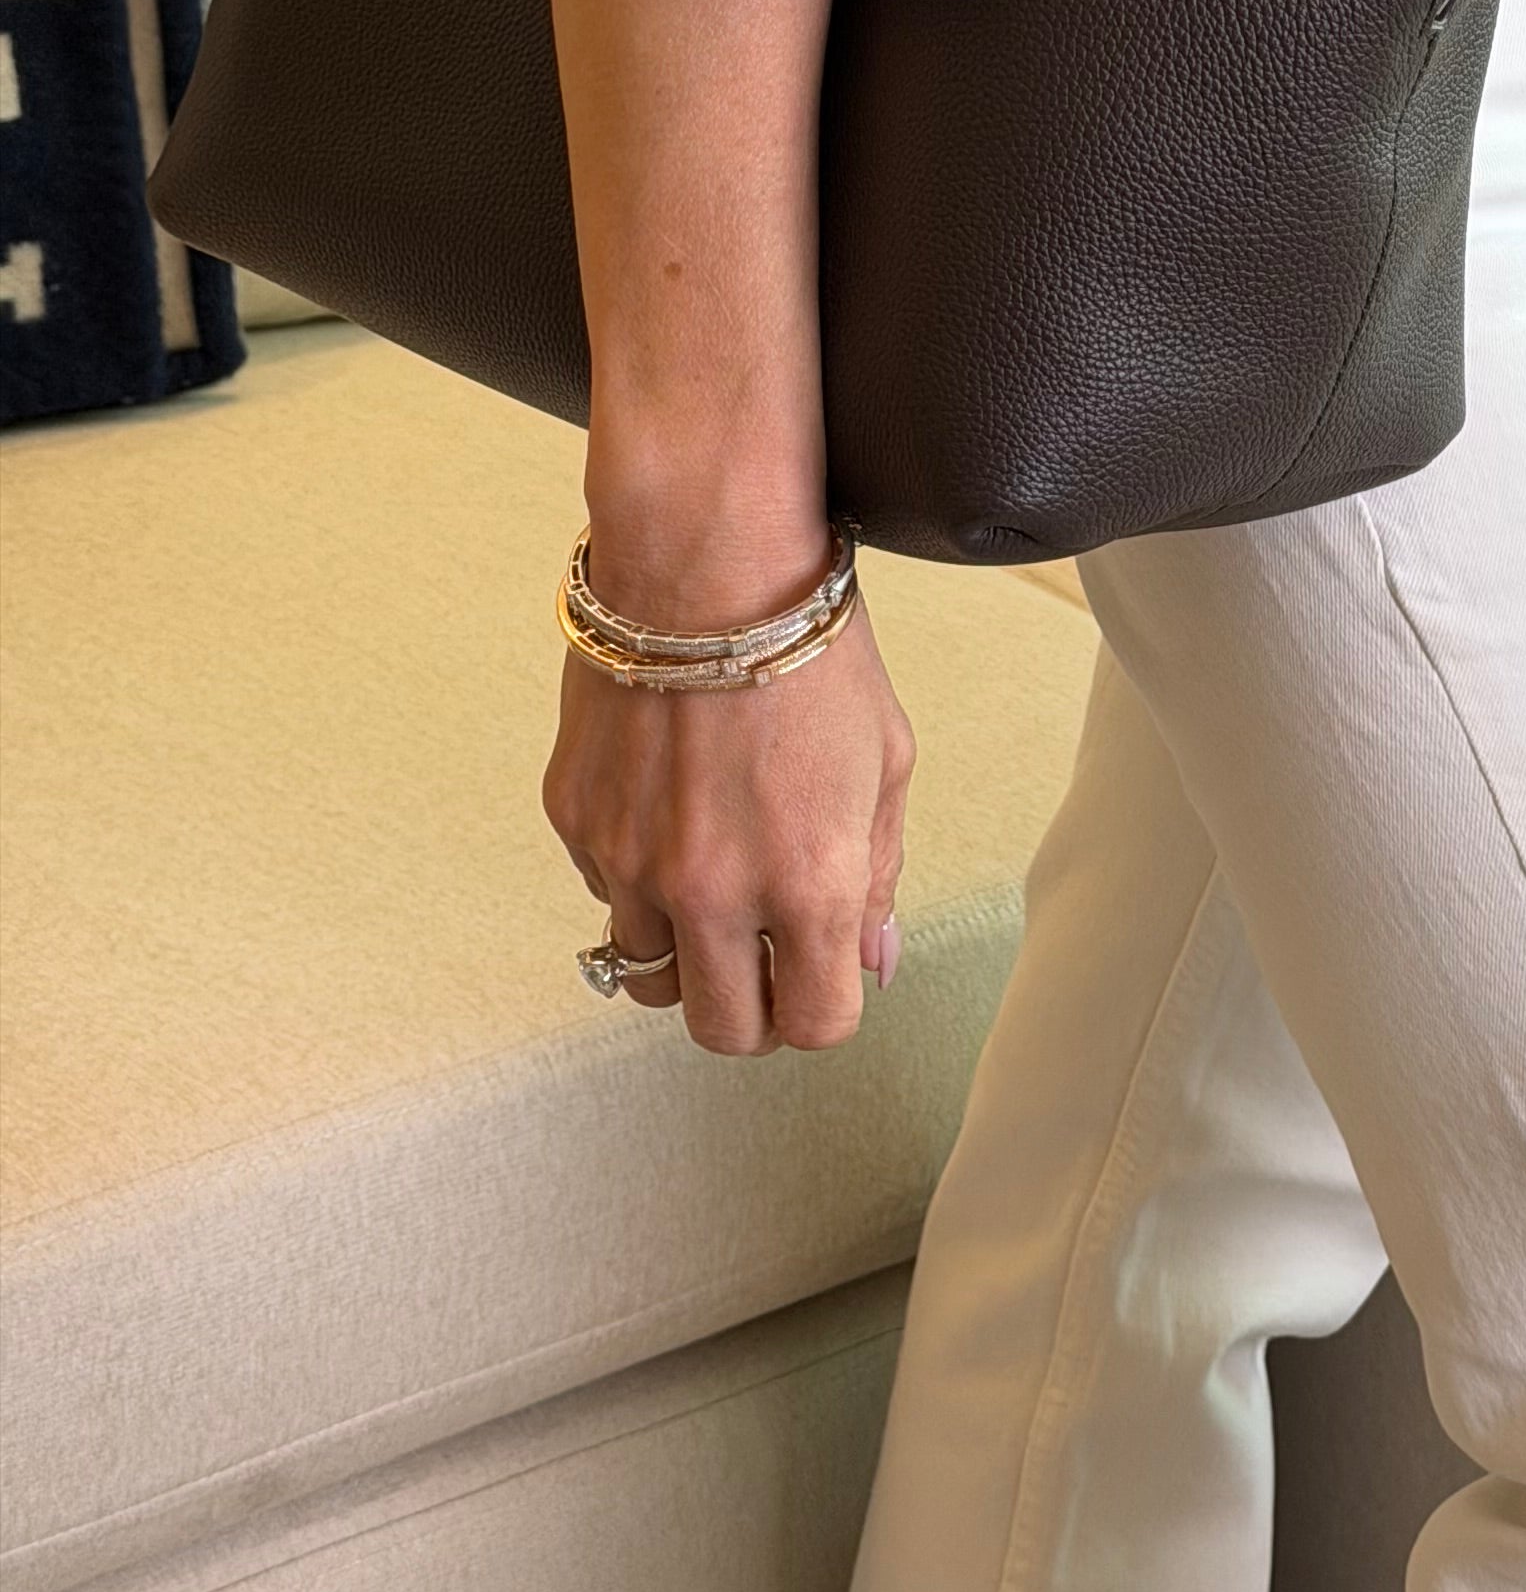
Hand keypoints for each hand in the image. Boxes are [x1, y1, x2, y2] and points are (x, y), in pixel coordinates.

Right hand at [542, 600, 915, 1055]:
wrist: (705, 561)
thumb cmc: (811, 650)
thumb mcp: (884, 760)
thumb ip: (878, 874)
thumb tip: (871, 964)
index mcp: (808, 883)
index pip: (813, 1025)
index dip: (822, 1006)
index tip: (821, 972)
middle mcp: (714, 892)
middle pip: (721, 1030)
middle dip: (751, 1006)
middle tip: (763, 954)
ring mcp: (631, 863)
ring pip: (649, 972)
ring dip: (685, 947)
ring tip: (713, 874)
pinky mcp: (576, 823)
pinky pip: (604, 893)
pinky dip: (634, 877)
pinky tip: (667, 807)